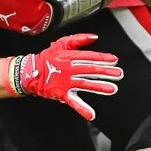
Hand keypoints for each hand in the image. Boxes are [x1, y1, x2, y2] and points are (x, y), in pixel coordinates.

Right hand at [4, 33, 121, 119]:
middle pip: (91, 71)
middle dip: (106, 73)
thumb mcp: (62, 43)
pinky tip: (91, 114)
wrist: (31, 71)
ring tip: (113, 89)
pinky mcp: (62, 93)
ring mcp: (66, 82)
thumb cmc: (47, 57)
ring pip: (86, 84)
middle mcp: (70, 69)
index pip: (90, 57)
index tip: (114, 60)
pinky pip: (73, 102)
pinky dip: (82, 109)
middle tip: (119, 74)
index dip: (103, 58)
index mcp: (70, 56)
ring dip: (100, 87)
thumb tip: (94, 37)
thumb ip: (79, 39)